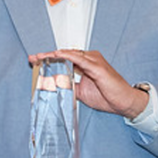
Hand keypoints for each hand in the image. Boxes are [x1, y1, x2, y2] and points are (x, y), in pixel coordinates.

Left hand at [29, 49, 147, 118]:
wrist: (124, 102)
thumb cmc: (106, 96)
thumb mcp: (80, 92)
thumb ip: (68, 86)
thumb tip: (53, 87)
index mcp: (84, 64)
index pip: (63, 59)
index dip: (48, 59)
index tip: (34, 60)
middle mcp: (89, 59)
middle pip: (64, 55)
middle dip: (47, 56)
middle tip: (33, 57)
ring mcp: (94, 61)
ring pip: (70, 54)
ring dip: (54, 55)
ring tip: (41, 57)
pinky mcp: (98, 67)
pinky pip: (80, 59)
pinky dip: (68, 56)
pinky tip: (58, 55)